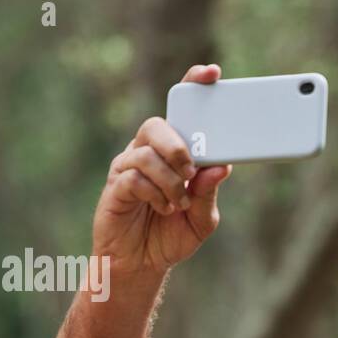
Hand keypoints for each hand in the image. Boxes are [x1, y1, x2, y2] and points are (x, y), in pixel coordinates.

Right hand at [92, 63, 232, 278]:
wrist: (142, 265)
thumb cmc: (171, 236)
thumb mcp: (201, 218)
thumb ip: (209, 192)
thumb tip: (222, 166)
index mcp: (173, 152)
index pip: (180, 109)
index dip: (193, 85)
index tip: (212, 73)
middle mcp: (148, 152)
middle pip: (157, 124)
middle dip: (178, 145)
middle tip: (190, 171)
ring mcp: (128, 167)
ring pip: (146, 152)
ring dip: (170, 179)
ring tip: (178, 203)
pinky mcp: (115, 187)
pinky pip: (133, 177)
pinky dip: (154, 193)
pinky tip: (164, 208)